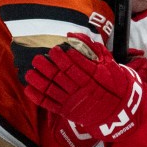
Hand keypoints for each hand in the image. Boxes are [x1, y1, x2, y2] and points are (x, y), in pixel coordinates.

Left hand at [25, 33, 146, 142]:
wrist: (117, 110)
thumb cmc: (113, 83)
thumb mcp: (108, 63)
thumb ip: (92, 48)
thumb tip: (73, 35)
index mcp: (92, 77)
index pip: (75, 66)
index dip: (63, 58)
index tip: (54, 50)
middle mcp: (80, 89)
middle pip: (61, 77)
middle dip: (47, 67)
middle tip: (38, 58)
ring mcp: (72, 101)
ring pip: (53, 90)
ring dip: (39, 81)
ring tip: (29, 72)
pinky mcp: (66, 111)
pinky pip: (50, 104)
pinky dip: (38, 98)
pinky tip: (29, 89)